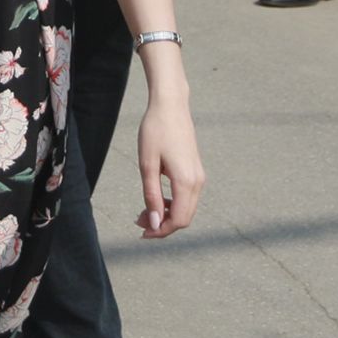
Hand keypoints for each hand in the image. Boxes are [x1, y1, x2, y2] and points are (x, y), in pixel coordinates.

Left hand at [135, 96, 204, 238]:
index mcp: (186, 181)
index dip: (161, 231)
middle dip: (163, 225)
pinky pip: (187, 196)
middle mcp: (197, 182)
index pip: (179, 220)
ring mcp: (199, 176)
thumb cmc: (155, 131)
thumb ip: (151, 195)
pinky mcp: (196, 170)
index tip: (142, 232)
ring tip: (144, 210)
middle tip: (138, 221)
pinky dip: (173, 203)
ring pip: (187, 208)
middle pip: (185, 217)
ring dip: (167, 214)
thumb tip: (155, 223)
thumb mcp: (147, 164)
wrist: (171, 106)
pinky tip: (156, 198)